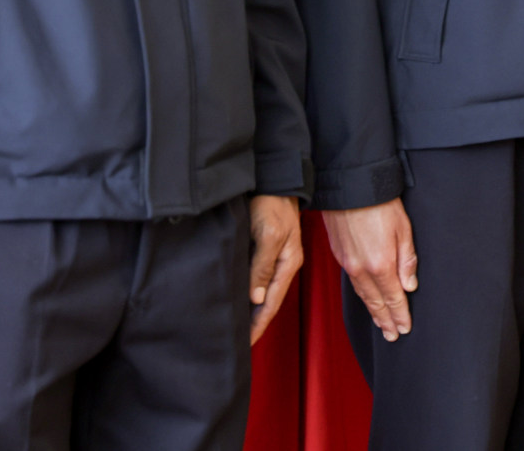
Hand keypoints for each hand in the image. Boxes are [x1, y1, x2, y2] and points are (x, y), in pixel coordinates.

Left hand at [246, 195, 302, 344]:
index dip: (258, 325)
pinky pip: (256, 277)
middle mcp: (283, 264)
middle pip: (268, 302)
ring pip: (261, 291)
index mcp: (288, 264)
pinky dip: (247, 292)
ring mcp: (275, 256)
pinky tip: (238, 297)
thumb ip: (262, 266)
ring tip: (235, 327)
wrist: (275, 178)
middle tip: (236, 343)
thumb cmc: (272, 203)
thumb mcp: (268, 234)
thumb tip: (256, 299)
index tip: (244, 345)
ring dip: (250, 309)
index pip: (271, 304)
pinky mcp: (265, 248)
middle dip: (255, 323)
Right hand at [323, 199, 417, 340]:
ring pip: (363, 295)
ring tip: (382, 325)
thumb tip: (409, 286)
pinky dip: (362, 297)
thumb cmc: (380, 203)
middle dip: (386, 321)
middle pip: (376, 302)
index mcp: (381, 264)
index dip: (400, 315)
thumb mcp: (403, 229)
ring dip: (373, 312)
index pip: (393, 298)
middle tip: (393, 335)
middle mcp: (362, 269)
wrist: (350, 187)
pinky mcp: (339, 256)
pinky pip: (353, 284)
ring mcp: (348, 264)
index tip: (405, 328)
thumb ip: (407, 260)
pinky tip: (367, 300)